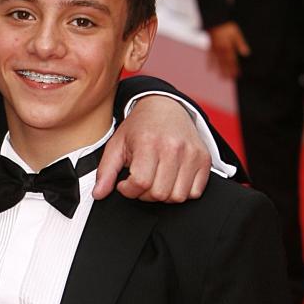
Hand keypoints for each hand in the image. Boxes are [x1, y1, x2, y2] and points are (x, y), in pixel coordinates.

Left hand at [94, 97, 209, 201]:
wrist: (164, 106)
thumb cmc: (139, 127)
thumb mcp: (116, 145)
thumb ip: (106, 171)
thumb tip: (98, 194)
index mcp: (149, 143)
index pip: (141, 183)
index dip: (128, 190)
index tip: (125, 184)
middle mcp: (174, 148)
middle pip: (159, 193)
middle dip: (145, 194)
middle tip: (140, 181)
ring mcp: (192, 154)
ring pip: (178, 197)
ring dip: (163, 195)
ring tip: (155, 181)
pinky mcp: (204, 159)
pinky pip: (195, 192)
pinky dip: (182, 191)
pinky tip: (171, 180)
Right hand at [207, 22, 249, 80]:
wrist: (214, 22)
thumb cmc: (226, 27)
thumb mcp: (236, 33)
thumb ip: (240, 43)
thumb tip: (246, 53)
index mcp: (228, 47)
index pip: (232, 60)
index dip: (235, 68)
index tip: (237, 75)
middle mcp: (221, 50)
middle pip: (225, 63)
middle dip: (227, 71)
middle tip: (229, 79)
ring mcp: (215, 50)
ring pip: (218, 62)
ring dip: (220, 70)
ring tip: (221, 78)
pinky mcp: (210, 48)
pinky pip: (210, 58)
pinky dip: (210, 64)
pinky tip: (210, 70)